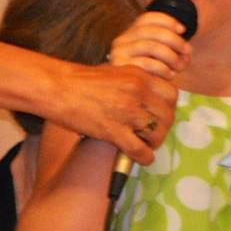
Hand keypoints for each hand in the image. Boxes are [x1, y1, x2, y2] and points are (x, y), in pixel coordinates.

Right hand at [48, 62, 176, 165]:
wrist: (58, 87)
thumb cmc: (82, 81)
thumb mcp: (116, 72)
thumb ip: (136, 83)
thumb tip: (150, 99)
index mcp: (139, 76)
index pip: (171, 95)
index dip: (168, 108)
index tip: (160, 115)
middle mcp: (137, 92)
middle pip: (167, 117)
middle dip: (162, 129)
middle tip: (153, 134)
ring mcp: (126, 112)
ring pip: (156, 134)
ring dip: (153, 143)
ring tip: (145, 144)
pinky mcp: (113, 131)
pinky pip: (139, 150)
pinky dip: (144, 157)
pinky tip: (142, 158)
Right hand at [108, 10, 190, 79]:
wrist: (126, 97)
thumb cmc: (148, 77)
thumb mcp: (160, 60)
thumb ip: (173, 52)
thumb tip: (187, 53)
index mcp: (130, 33)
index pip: (148, 18)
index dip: (167, 21)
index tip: (183, 30)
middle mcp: (122, 40)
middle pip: (151, 31)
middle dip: (174, 40)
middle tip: (188, 51)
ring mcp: (119, 53)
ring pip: (150, 45)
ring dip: (171, 55)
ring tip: (180, 66)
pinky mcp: (121, 68)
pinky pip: (146, 63)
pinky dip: (163, 68)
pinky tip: (170, 75)